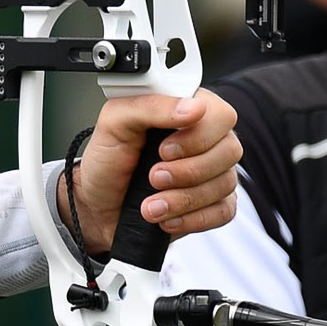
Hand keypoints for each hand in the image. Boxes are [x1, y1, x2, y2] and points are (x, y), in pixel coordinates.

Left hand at [67, 90, 243, 256]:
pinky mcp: (213, 204)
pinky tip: (167, 218)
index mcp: (187, 111)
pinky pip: (224, 211)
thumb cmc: (108, 161)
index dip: (197, 135)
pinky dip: (193, 218)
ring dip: (183, 199)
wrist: (97, 206)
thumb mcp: (114, 123)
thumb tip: (193, 108)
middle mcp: (207, 140)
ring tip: (150, 205)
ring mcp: (214, 173)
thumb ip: (150, 106)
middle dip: (188, 171)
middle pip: (229, 150)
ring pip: (225, 184)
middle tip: (153, 177)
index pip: (220, 114)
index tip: (163, 149)